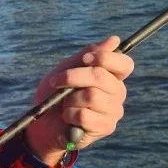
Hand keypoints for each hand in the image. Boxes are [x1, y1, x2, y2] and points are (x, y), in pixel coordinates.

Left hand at [25, 36, 134, 165]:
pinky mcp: (105, 127)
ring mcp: (113, 111)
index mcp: (112, 77)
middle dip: (73, 77)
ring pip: (92, 96)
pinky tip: (68, 118)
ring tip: (65, 104)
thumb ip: (88, 54)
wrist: (43, 123)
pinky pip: (84, 115)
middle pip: (101, 77)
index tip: (85, 59)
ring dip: (69, 99)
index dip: (105, 58)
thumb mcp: (67, 68)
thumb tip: (115, 40)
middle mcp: (117, 93)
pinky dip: (69, 114)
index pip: (124, 64)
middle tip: (57, 81)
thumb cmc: (56, 94)